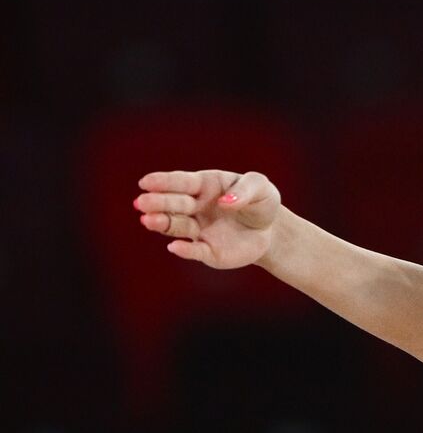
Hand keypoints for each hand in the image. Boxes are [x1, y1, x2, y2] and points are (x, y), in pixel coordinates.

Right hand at [133, 170, 281, 268]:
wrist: (271, 230)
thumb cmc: (261, 202)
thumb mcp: (261, 187)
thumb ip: (245, 190)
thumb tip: (225, 201)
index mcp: (207, 186)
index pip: (183, 182)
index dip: (164, 181)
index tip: (146, 182)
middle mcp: (197, 207)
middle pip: (175, 204)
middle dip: (158, 202)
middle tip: (141, 202)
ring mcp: (199, 230)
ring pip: (177, 226)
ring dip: (162, 223)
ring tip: (147, 220)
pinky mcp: (207, 251)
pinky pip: (194, 251)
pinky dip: (184, 250)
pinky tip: (175, 247)